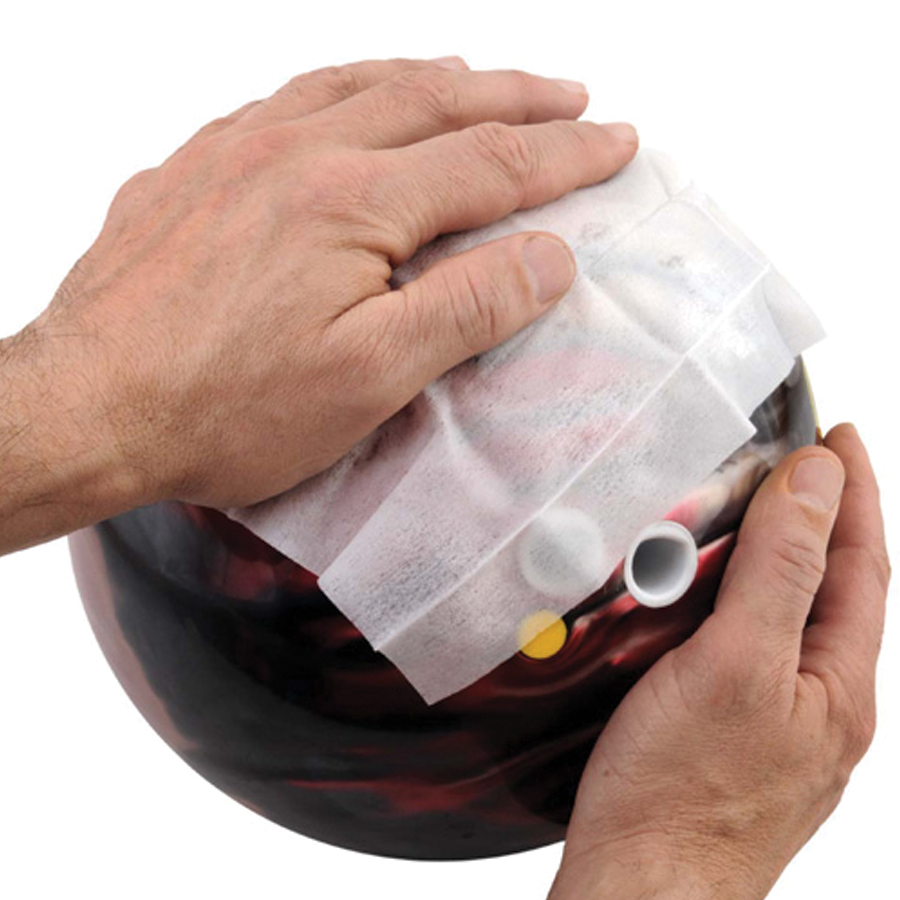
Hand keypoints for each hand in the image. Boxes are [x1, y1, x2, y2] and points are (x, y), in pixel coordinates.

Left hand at [0, 56, 636, 551]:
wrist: (86, 406)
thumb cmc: (222, 406)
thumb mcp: (367, 378)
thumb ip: (465, 308)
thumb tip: (547, 256)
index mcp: (351, 202)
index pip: (491, 162)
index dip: (566, 153)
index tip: (616, 142)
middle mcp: (296, 151)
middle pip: (434, 101)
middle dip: (516, 97)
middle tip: (571, 96)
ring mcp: (237, 150)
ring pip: (359, 83)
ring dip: (435, 77)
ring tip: (480, 80)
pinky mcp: (195, 167)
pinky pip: (289, 97)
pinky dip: (348, 85)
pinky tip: (355, 96)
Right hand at [549, 424, 889, 899]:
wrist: (643, 889)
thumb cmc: (682, 794)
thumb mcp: (737, 664)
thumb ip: (781, 572)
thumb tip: (815, 484)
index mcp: (838, 684)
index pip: (861, 562)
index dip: (853, 491)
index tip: (841, 435)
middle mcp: (820, 704)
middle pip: (836, 589)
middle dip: (827, 517)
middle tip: (806, 462)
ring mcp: (780, 723)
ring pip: (795, 619)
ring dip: (787, 557)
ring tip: (766, 514)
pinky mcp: (734, 735)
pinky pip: (757, 648)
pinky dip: (748, 602)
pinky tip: (718, 601)